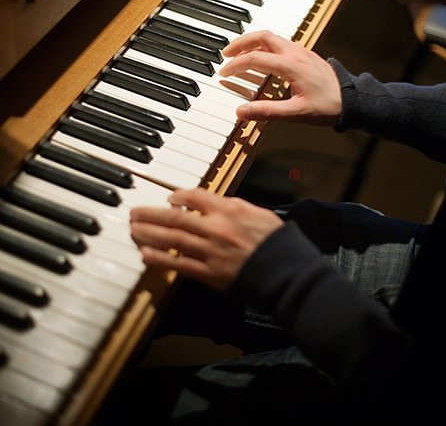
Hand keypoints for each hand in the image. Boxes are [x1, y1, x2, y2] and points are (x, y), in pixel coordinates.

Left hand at [130, 187, 283, 289]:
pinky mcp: (211, 273)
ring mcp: (211, 251)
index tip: (169, 197)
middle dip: (151, 214)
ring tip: (133, 230)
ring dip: (149, 234)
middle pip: (176, 218)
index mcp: (229, 210)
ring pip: (173, 239)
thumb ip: (233, 206)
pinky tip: (145, 255)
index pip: (196, 197)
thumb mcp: (258, 213)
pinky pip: (180, 265)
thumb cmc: (277, 242)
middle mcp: (216, 228)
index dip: (178, 196)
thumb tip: (214, 203)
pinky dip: (161, 259)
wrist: (286, 271)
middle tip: (135, 212)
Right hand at [220, 30, 341, 125]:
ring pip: (272, 37)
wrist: (353, 100)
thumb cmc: (328, 107)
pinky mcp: (306, 54)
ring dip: (253, 42)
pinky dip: (266, 45)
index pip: (255, 58)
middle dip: (241, 43)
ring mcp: (302, 52)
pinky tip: (263, 56)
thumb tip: (241, 112)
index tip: (224, 72)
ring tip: (239, 53)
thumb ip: (266, 112)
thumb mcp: (295, 113)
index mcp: (290, 65)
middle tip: (226, 52)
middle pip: (262, 37)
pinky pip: (281, 43)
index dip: (236, 65)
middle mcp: (295, 53)